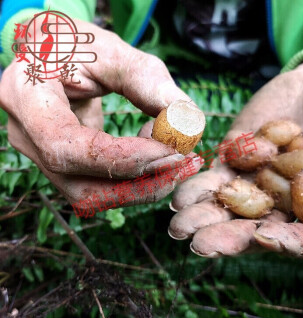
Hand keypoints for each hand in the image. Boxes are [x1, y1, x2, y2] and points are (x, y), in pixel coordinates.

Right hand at [0, 19, 198, 208]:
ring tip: (170, 154)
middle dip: (140, 183)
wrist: (52, 56)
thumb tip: (187, 122)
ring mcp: (41, 157)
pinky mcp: (62, 166)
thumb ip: (149, 82)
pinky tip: (154, 156)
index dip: (122, 158)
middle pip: (81, 186)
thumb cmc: (78, 47)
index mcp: (25, 97)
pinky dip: (133, 182)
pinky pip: (98, 189)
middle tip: (183, 163)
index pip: (66, 146)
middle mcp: (26, 136)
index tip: (170, 151)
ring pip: (92, 196)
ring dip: (141, 187)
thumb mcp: (112, 51)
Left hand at [169, 55, 302, 258]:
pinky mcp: (232, 165)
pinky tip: (179, 197)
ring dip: (204, 219)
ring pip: (229, 210)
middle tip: (200, 245)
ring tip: (179, 226)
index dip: (288, 243)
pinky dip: (197, 188)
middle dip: (229, 238)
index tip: (264, 235)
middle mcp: (283, 204)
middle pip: (257, 230)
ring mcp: (254, 186)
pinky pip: (214, 181)